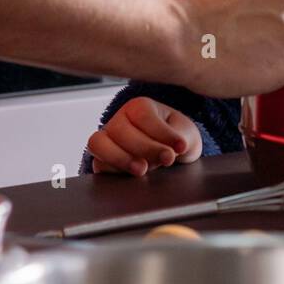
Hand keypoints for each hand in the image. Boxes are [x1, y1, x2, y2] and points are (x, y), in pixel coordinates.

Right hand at [88, 97, 202, 175]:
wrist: (169, 153)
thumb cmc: (175, 138)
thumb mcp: (185, 133)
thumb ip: (181, 138)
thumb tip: (176, 149)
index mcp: (140, 107)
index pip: (143, 115)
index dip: (162, 132)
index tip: (180, 146)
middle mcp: (119, 120)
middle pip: (121, 131)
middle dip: (146, 148)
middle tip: (166, 159)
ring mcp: (107, 139)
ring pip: (99, 144)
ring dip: (121, 159)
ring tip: (143, 170)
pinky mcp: (102, 160)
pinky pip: (98, 164)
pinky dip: (114, 171)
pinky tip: (132, 176)